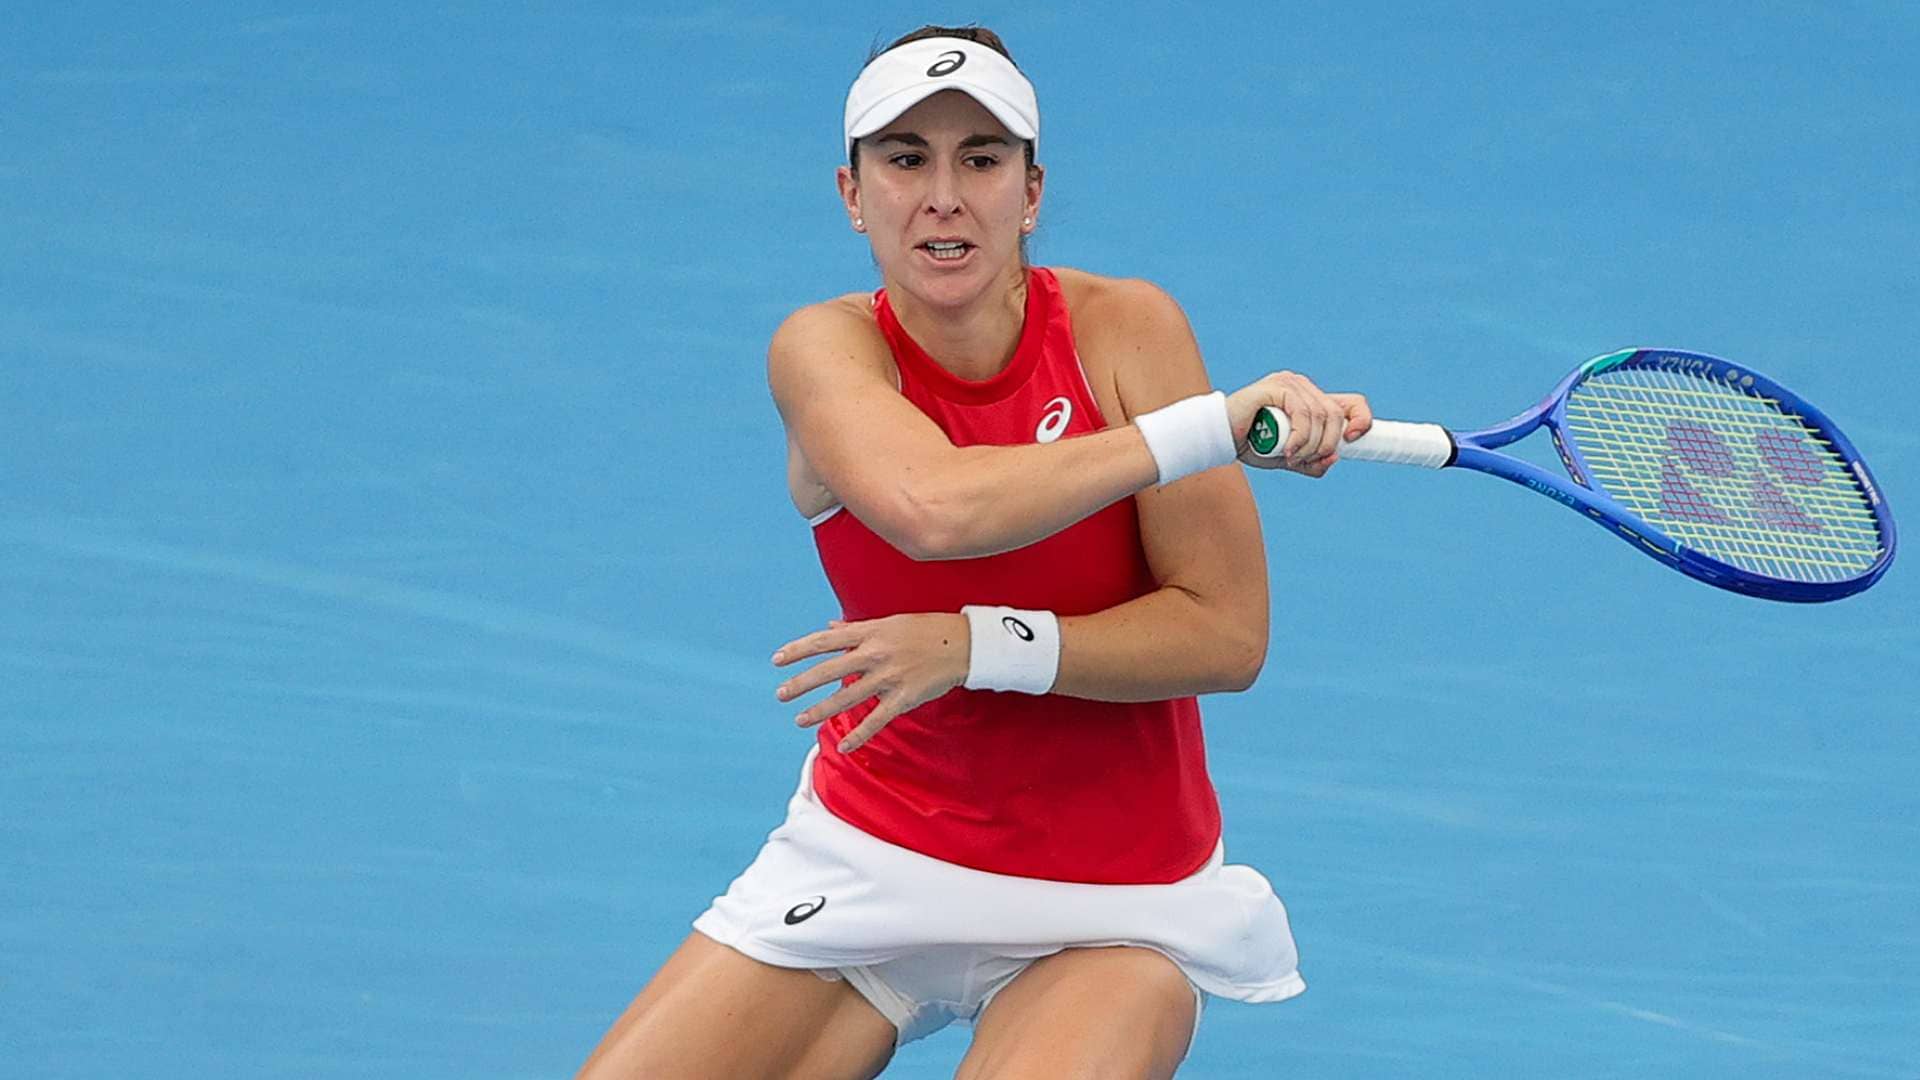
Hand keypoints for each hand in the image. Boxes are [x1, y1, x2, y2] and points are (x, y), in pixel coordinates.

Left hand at [772, 613, 968, 752]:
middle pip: (829, 670)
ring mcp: (889, 677)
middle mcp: (875, 653)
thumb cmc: (925, 629)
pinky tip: (843, 746)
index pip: (825, 640)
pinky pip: (877, 720)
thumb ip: (856, 628)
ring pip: (847, 697)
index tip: (777, 660)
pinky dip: (859, 735)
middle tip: (780, 695)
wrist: (963, 643)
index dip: (799, 650)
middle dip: (801, 683)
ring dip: (821, 710)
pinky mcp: (904, 697)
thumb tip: (829, 626)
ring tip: (800, 720)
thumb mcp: (889, 622)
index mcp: (870, 632)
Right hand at [1226, 371, 1371, 476]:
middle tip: (1303, 460)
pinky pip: (1302, 413)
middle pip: (1336, 414)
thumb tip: (1334, 458)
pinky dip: (1299, 436)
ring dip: (1309, 445)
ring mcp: (1290, 383)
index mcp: (1312, 400)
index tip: (1353, 439)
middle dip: (1326, 444)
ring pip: (1320, 416)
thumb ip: (1310, 461)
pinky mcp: (1277, 386)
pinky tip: (1287, 450)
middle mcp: (1304, 387)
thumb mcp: (1288, 458)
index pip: (1352, 403)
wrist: (1220, 437)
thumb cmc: (1251, 445)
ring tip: (1289, 456)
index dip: (1362, 419)